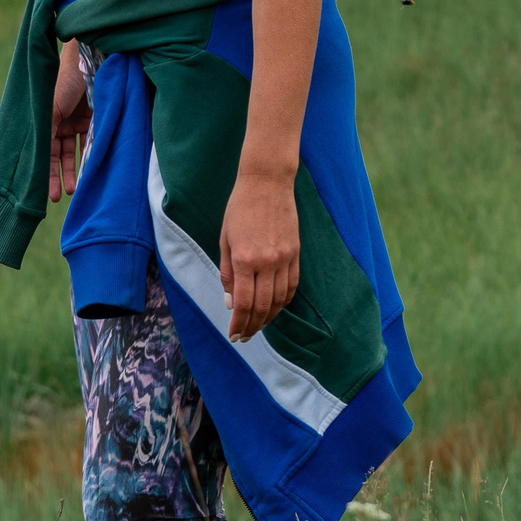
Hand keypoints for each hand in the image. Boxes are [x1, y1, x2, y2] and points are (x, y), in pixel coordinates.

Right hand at [51, 41, 92, 197]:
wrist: (89, 61)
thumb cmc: (65, 82)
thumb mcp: (51, 108)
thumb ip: (46, 130)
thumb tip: (39, 159)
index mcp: (44, 120)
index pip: (42, 151)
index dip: (42, 171)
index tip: (43, 192)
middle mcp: (58, 123)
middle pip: (56, 155)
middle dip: (57, 176)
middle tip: (57, 197)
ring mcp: (75, 121)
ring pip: (73, 152)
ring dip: (72, 171)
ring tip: (73, 190)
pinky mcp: (92, 119)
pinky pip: (90, 142)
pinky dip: (89, 156)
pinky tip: (89, 173)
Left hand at [218, 171, 300, 341]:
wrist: (266, 183)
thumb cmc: (239, 208)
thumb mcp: (225, 240)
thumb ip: (227, 273)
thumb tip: (230, 302)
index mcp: (244, 260)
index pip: (243, 303)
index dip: (238, 324)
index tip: (234, 335)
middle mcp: (266, 262)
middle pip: (262, 307)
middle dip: (252, 326)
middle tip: (245, 337)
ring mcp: (284, 258)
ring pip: (279, 300)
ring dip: (268, 318)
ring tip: (258, 326)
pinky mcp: (295, 253)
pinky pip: (292, 285)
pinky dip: (284, 301)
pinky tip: (276, 308)